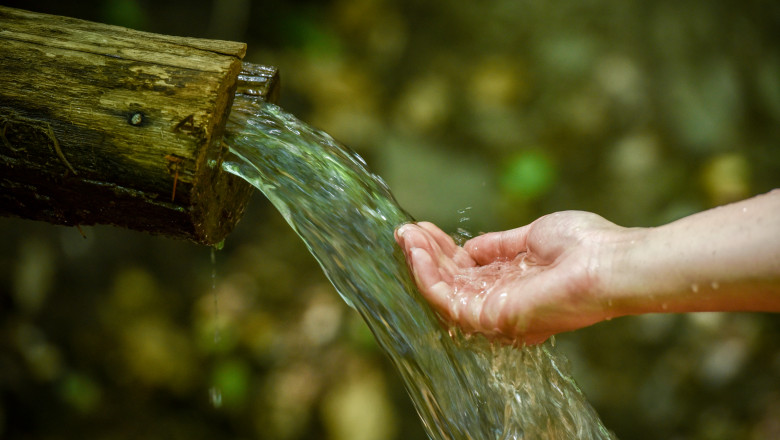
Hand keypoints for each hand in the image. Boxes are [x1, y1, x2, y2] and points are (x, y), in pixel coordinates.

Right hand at [395, 212, 627, 343]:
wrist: (608, 263)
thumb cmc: (584, 247)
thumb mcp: (532, 236)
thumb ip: (497, 246)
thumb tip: (468, 248)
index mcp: (512, 285)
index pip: (465, 272)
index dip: (442, 250)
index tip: (422, 228)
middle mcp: (500, 303)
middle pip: (450, 282)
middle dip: (425, 254)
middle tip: (405, 230)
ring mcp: (494, 313)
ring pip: (443, 291)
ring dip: (420, 262)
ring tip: (406, 234)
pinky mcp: (490, 317)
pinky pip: (446, 299)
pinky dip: (427, 275)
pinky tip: (417, 250)